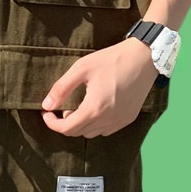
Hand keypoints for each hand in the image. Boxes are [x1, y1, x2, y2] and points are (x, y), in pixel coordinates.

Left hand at [41, 38, 156, 136]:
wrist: (144, 58)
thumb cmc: (111, 60)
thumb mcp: (81, 69)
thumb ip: (61, 88)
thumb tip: (46, 105)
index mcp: (95, 108)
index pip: (67, 129)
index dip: (52, 123)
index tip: (46, 112)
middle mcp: (108, 120)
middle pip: (78, 132)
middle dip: (65, 122)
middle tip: (61, 106)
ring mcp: (120, 121)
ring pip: (92, 133)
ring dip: (80, 124)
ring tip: (78, 106)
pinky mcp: (129, 118)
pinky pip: (106, 130)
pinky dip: (95, 124)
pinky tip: (95, 108)